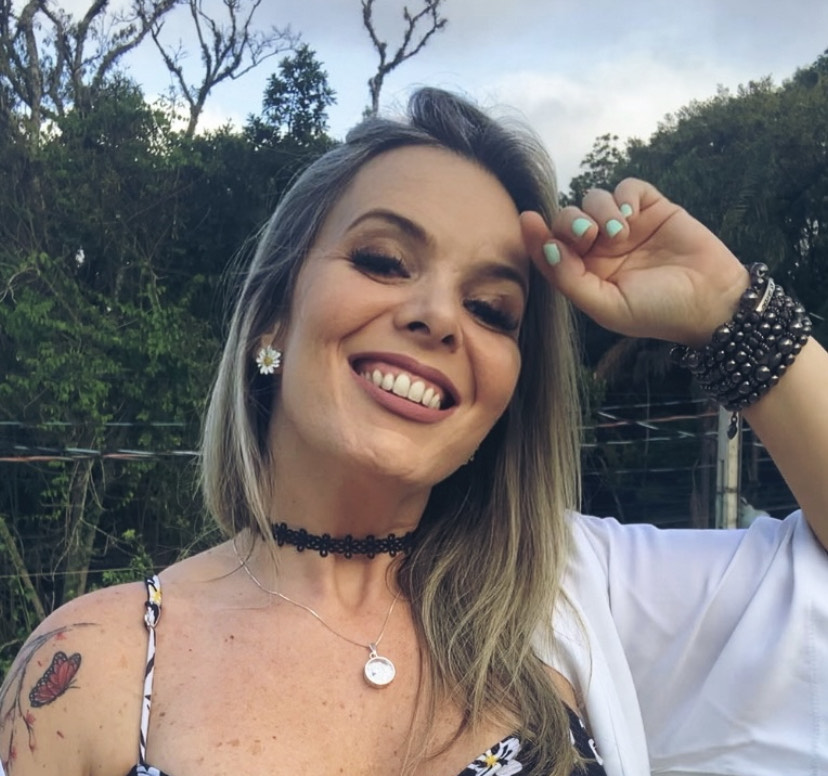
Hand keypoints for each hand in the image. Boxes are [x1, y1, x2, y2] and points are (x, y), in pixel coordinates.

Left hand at [521, 179, 749, 346]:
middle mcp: (600, 249)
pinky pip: (626, 188)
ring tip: (620, 233)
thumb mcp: (606, 306)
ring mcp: (625, 226)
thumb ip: (570, 280)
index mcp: (584, 274)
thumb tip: (545, 247)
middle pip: (567, 218)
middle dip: (571, 221)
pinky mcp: (652, 208)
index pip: (552, 248)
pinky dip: (624, 196)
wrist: (712, 301)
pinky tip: (633, 216)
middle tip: (588, 236)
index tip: (527, 219)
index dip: (537, 234)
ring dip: (599, 211)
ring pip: (593, 199)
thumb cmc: (657, 311)